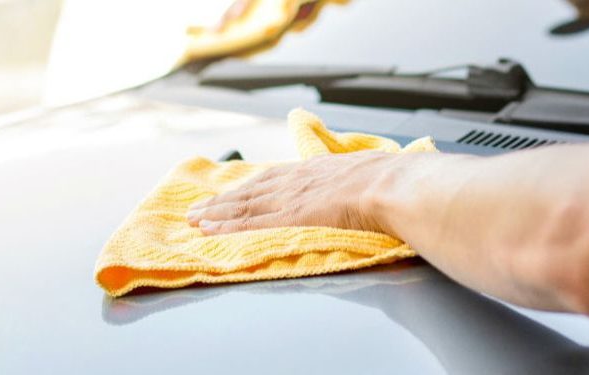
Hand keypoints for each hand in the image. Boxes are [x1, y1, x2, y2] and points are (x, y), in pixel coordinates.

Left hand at [186, 151, 418, 235]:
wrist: (393, 185)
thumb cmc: (393, 181)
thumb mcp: (373, 170)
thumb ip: (361, 178)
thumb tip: (371, 183)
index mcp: (319, 169)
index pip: (275, 178)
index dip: (251, 187)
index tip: (233, 193)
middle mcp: (299, 180)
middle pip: (252, 191)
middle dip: (223, 201)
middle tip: (198, 208)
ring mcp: (293, 198)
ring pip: (245, 206)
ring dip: (216, 213)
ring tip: (194, 220)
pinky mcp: (291, 216)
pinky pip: (251, 223)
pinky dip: (227, 227)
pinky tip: (209, 230)